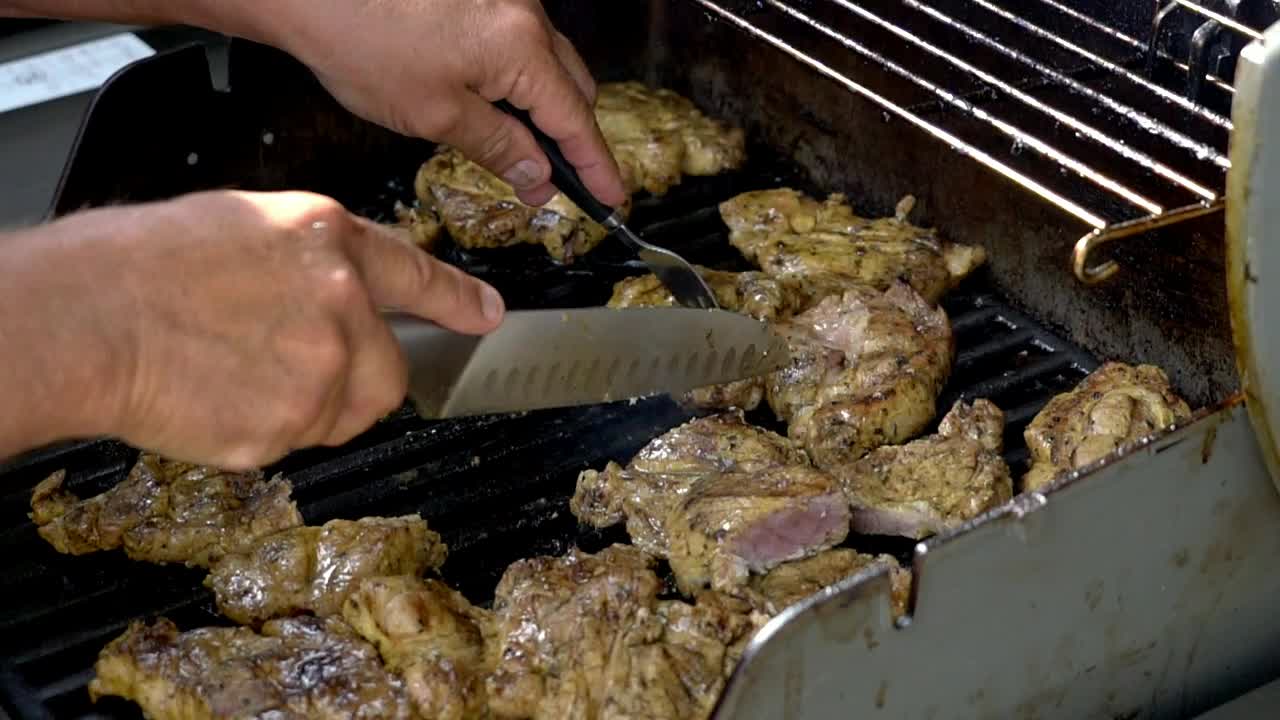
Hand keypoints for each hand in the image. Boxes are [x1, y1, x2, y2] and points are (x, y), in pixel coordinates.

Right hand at [0, 191, 503, 467]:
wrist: (89, 316)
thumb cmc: (146, 261)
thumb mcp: (250, 224)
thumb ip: (317, 261)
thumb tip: (344, 292)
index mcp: (332, 242)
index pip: (419, 277)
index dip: (458, 301)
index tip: (488, 318)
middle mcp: (344, 307)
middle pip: (391, 371)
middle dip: (359, 377)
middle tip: (293, 364)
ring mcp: (320, 373)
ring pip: (344, 413)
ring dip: (310, 405)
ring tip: (239, 372)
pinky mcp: (287, 430)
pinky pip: (295, 441)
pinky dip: (265, 430)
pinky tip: (218, 396)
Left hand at [258, 0, 626, 208]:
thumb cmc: (361, 41)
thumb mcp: (436, 116)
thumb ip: (499, 147)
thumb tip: (537, 174)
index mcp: (522, 50)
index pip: (577, 121)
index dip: (596, 167)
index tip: (612, 197)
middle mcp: (524, 15)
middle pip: (573, 87)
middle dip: (569, 137)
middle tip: (553, 183)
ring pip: (546, 64)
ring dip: (538, 106)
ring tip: (511, 147)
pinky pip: (518, 42)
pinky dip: (514, 77)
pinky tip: (483, 102)